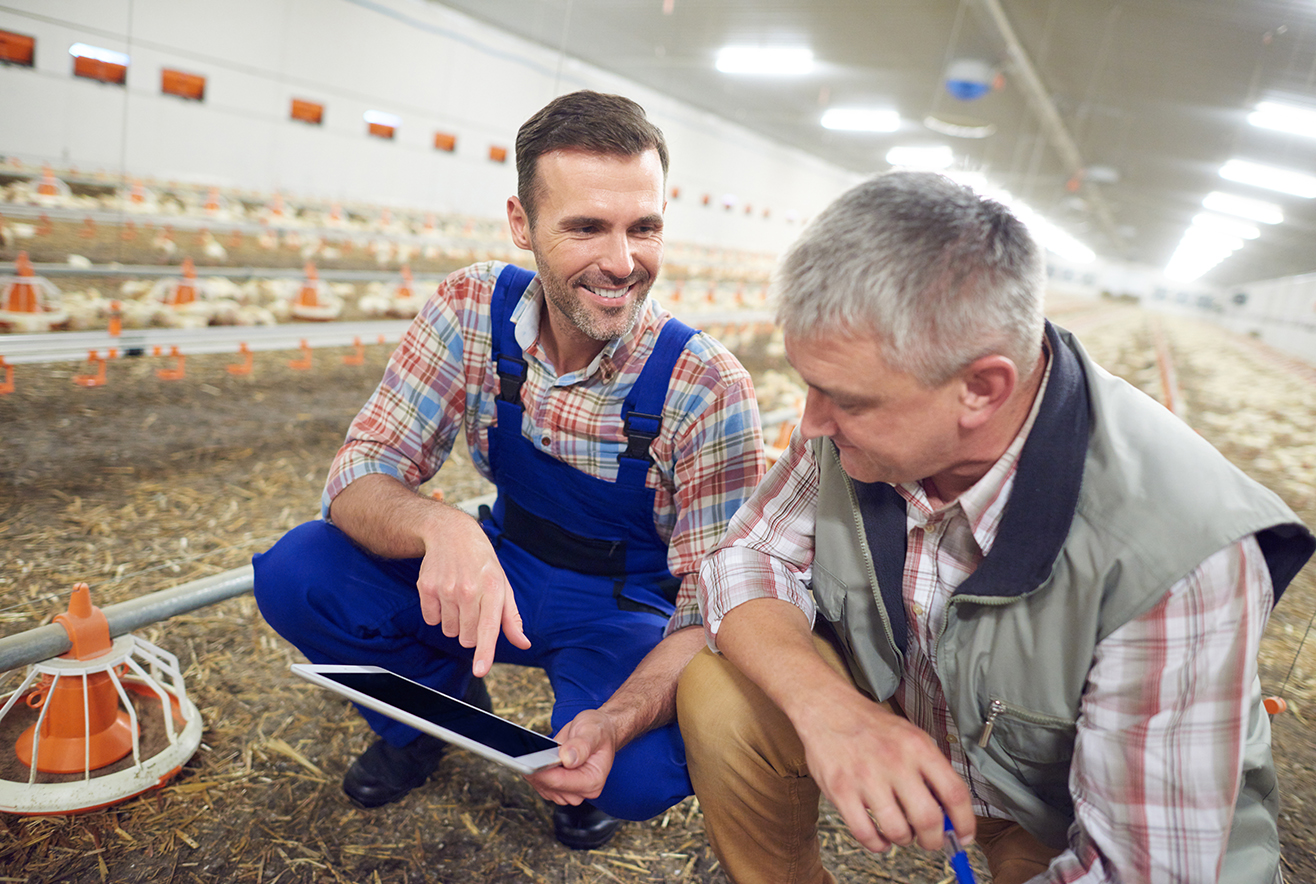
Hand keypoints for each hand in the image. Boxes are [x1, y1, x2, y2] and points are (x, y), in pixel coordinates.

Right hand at [415, 510, 530, 676]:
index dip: (484, 652)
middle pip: (467, 638)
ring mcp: (446, 588)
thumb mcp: (503, 586)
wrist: (452, 534)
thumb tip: (523, 643)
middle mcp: (469, 589)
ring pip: (449, 631)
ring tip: (459, 598)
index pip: (489, 627)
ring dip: (454, 622)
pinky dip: (437, 614)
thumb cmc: (482, 564)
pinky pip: (431, 620)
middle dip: (471, 632)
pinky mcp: (426, 588)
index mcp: (493, 589)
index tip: (480, 670)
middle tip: (473, 607)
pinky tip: (444, 594)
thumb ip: (511, 618)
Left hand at [525, 710, 617, 805]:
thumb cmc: (598, 731)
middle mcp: (582, 790)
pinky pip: (541, 784)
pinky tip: (534, 758)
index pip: (561, 782)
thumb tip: (567, 759)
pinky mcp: (560, 786)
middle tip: (525, 755)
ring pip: (543, 788)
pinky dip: (535, 772)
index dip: (543, 772)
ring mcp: (570, 790)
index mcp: (593, 780)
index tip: (528, 761)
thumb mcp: (592, 732)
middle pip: (550, 787)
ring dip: (534, 773)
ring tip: (528, 755)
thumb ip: (581, 746)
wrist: (598, 731)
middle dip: (537, 772)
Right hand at [795, 688, 973, 854]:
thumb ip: (930, 770)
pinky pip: (865, 833)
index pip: (954, 793)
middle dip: (934, 840)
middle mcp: (894, 761)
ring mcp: (865, 777)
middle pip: (928, 819)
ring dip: (904, 840)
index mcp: (918, 747)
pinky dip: (877, 844)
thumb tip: (949, 812)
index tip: (963, 835)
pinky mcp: (840, 790)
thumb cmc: (872, 727)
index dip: (964, 822)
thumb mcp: (910, 736)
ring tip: (901, 833)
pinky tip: (879, 837)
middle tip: (930, 841)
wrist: (828, 708)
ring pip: (897, 830)